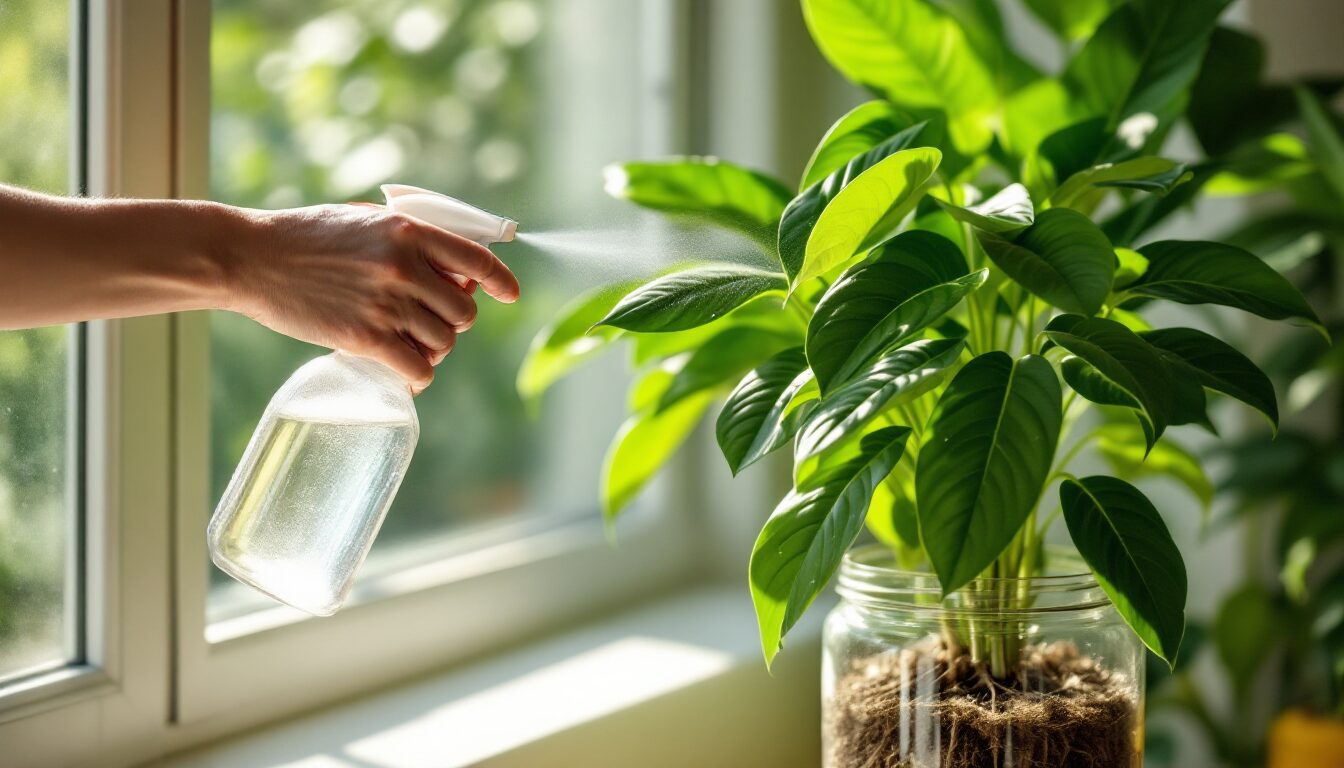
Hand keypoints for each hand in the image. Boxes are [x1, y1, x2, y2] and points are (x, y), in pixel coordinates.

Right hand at [222, 203, 519, 392]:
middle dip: (453, 323)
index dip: (500, 281)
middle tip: (428, 324)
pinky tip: (407, 376)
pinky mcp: (365, 337)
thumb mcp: (364, 221)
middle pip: (463, 311)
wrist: (251, 258)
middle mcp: (404, 265)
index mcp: (408, 230)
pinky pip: (418, 369)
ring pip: (444, 342)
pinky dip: (418, 378)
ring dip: (434, 350)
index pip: (476, 259)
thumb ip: (408, 240)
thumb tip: (453, 272)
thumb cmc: (305, 238)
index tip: (509, 295)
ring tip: (410, 346)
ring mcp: (386, 302)